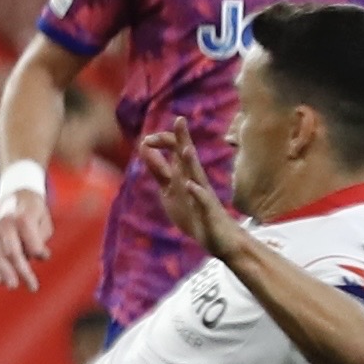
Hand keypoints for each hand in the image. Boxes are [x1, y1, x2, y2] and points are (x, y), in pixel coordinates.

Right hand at [0, 187, 51, 289]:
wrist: (15, 194)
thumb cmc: (34, 210)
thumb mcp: (43, 219)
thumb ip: (41, 237)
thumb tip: (39, 257)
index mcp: (22, 217)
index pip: (30, 241)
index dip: (38, 251)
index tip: (44, 255)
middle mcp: (6, 224)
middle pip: (12, 251)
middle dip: (22, 270)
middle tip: (33, 287)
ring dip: (6, 272)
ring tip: (12, 286)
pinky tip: (2, 281)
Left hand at [138, 121, 235, 255]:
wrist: (218, 239)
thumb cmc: (193, 212)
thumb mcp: (169, 188)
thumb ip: (158, 168)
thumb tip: (145, 148)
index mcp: (184, 173)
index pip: (176, 148)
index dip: (161, 141)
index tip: (145, 141)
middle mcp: (195, 179)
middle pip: (188, 155)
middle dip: (180, 140)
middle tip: (174, 124)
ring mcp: (203, 195)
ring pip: (197, 175)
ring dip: (191, 162)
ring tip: (186, 149)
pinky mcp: (208, 211)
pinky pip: (203, 200)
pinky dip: (197, 193)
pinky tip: (190, 185)